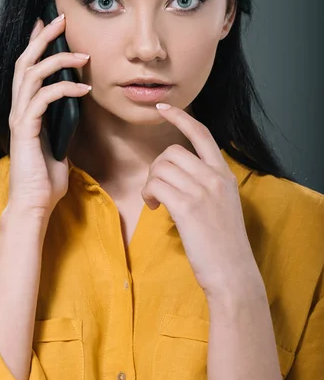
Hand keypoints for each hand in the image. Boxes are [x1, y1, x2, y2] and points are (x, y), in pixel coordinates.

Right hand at [6, 13, 91, 233]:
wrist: (36, 204)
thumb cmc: (47, 177)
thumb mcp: (61, 141)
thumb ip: (64, 121)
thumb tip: (78, 105)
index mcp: (27, 110)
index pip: (29, 69)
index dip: (37, 44)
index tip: (50, 25)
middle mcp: (19, 109)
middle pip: (25, 62)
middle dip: (43, 38)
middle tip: (61, 20)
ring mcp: (20, 118)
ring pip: (31, 75)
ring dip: (58, 60)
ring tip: (82, 55)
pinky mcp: (25, 129)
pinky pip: (44, 99)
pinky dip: (64, 89)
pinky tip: (84, 89)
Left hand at [141, 103, 262, 298]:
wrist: (232, 272)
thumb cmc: (223, 243)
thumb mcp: (223, 204)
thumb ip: (206, 184)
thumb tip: (176, 175)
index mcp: (224, 174)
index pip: (202, 134)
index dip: (180, 117)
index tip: (163, 108)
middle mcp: (214, 177)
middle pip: (171, 152)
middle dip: (156, 167)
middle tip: (157, 189)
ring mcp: (201, 191)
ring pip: (160, 167)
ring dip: (150, 183)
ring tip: (155, 201)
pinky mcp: (186, 207)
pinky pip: (155, 184)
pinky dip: (148, 194)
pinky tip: (154, 207)